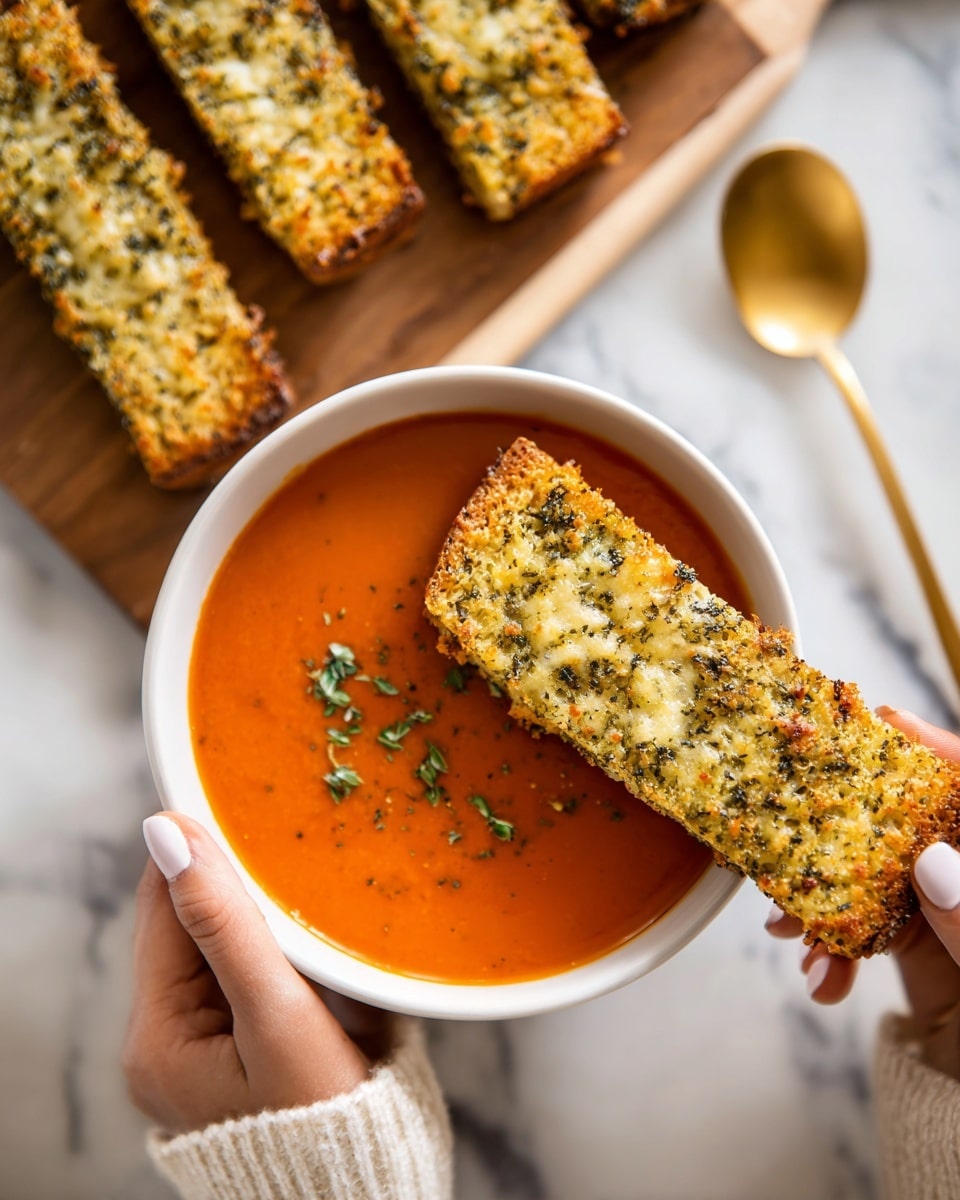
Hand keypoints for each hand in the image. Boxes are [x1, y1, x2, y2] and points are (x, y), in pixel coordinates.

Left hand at [124, 812, 383, 1133]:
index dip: (197, 853)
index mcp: (157, 1038)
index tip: (236, 802)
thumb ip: (225, 922)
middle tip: (283, 835)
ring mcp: (203, 1046)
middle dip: (234, 882)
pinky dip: (278, 942)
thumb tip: (166, 833)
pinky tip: (312, 929)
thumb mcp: (277, 1012)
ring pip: (223, 942)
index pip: (163, 910)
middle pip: (190, 924)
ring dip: (260, 910)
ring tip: (306, 879)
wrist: (369, 1188)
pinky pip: (249, 969)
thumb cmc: (325, 1116)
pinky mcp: (241, 1047)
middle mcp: (166, 1042)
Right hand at [765, 708, 959, 1078]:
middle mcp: (956, 869)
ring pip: (867, 872)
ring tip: (791, 930)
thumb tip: (933, 864)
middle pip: (900, 821)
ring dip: (821, 899)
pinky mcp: (915, 942)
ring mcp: (936, 903)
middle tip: (789, 832)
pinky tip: (820, 977)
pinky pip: (863, 928)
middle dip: (839, 829)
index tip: (881, 722)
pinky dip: (833, 949)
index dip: (929, 746)